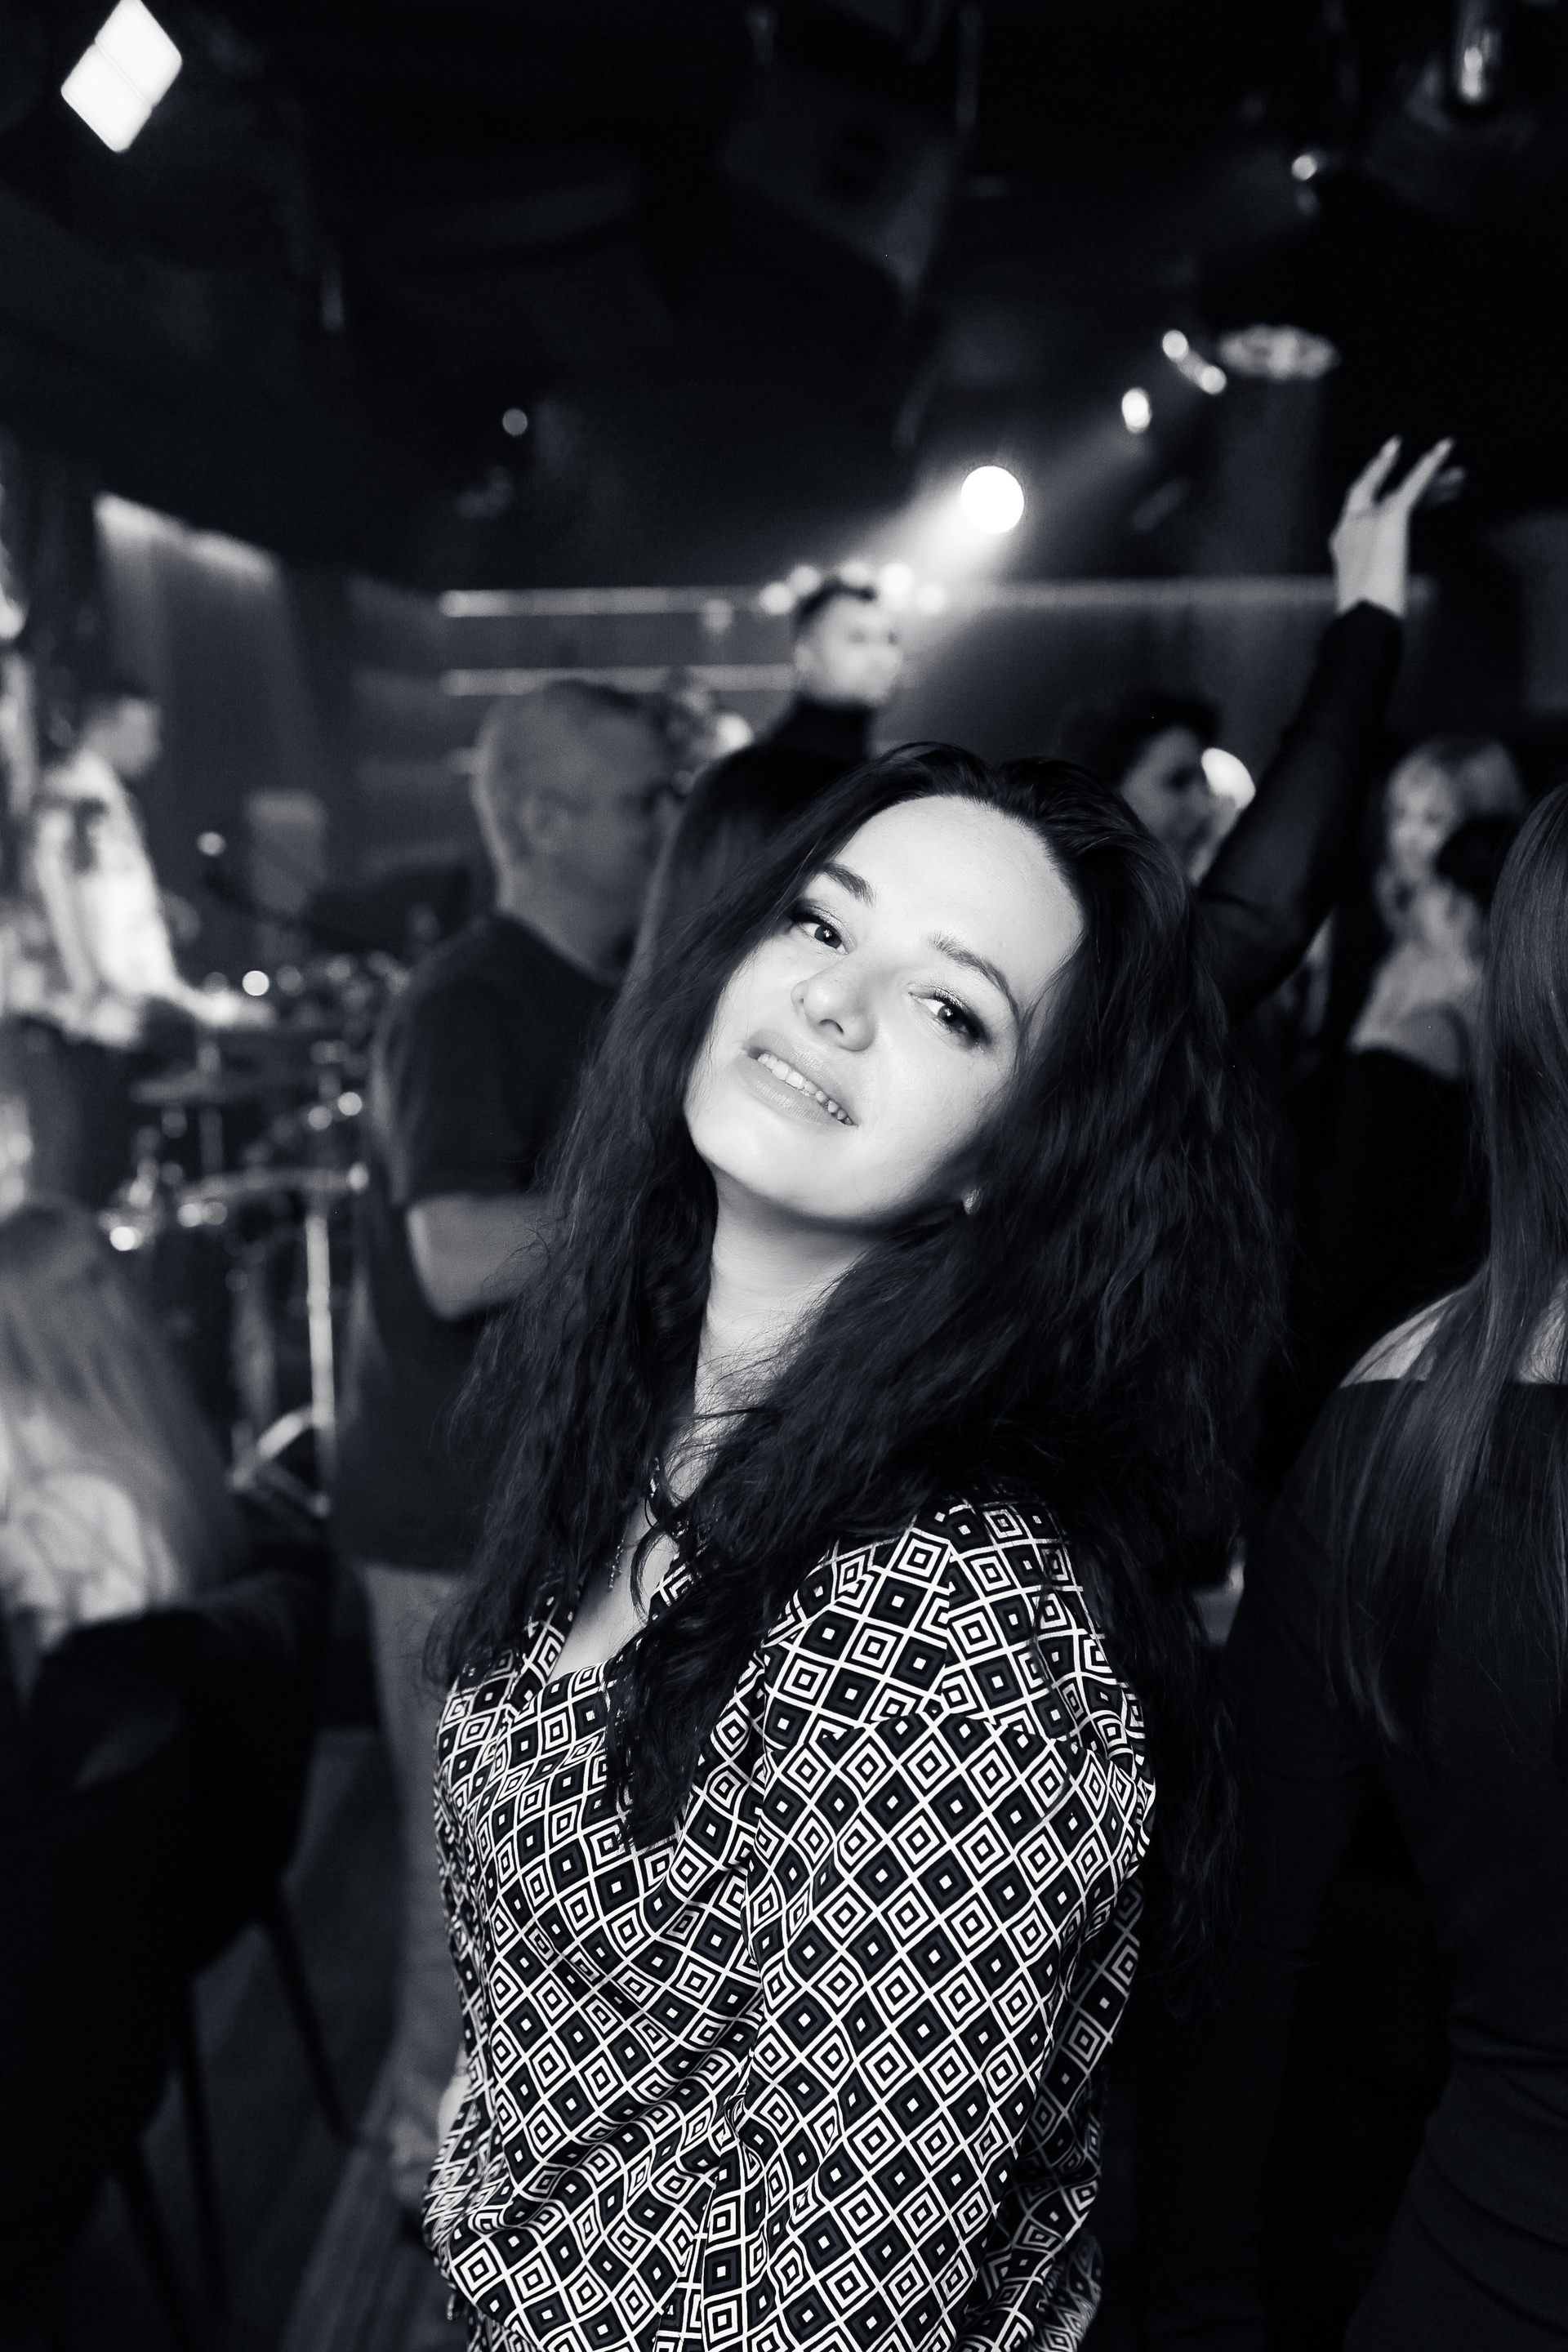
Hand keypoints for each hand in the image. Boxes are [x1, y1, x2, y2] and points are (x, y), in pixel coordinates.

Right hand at [1330, 436, 1455, 618]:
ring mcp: (1369, 518)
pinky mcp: (1391, 517)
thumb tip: (1391, 605)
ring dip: (1434, 478)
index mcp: (1343, 542)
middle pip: (1388, 492)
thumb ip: (1377, 584)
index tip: (1393, 474)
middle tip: (1442, 474)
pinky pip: (1415, 484)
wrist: (1365, 617)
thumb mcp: (1370, 595)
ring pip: (1406, 489)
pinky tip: (1444, 449)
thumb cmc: (1367, 617)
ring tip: (1460, 475)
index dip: (1378, 485)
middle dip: (1415, 482)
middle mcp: (1353, 524)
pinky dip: (1429, 465)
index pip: (1365, 506)